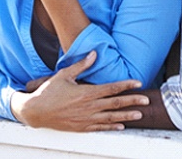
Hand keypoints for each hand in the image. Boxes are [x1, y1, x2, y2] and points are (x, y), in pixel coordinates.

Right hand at [11, 51, 148, 131]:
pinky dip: (112, 127)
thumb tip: (94, 53)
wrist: (35, 111)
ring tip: (139, 114)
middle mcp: (88, 107)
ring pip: (110, 117)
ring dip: (126, 116)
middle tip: (146, 101)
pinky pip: (100, 128)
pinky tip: (121, 126)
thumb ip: (81, 65)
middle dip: (132, 101)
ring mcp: (85, 118)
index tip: (138, 83)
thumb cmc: (49, 91)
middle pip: (115, 104)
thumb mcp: (64, 74)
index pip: (111, 88)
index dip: (126, 85)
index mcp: (86, 92)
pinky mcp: (81, 127)